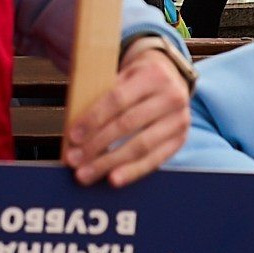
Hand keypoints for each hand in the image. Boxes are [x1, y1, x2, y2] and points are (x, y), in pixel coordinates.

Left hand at [63, 41, 191, 187]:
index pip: (117, 99)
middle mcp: (171, 97)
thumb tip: (76, 127)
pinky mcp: (180, 140)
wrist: (172, 77)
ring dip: (110, 163)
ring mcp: (179, 120)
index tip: (73, 136)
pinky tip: (113, 179)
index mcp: (152, 75)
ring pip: (141, 146)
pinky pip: (154, 160)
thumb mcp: (124, 73)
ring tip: (87, 173)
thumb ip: (104, 93)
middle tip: (74, 159)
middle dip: (97, 145)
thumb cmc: (138, 78)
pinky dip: (132, 171)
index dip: (93, 119)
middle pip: (127, 124)